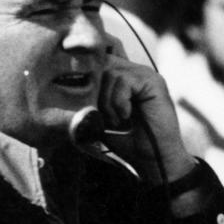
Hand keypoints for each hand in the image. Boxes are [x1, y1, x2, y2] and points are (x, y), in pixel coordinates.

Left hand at [97, 56, 194, 182]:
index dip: (89, 80)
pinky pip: (124, 80)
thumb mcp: (102, 119)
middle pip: (102, 64)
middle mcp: (136, 73)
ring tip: (118, 121)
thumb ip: (90, 101)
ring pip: (110, 73)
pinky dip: (119, 101)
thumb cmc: (129, 144)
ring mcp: (146, 76)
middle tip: (106, 118)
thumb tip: (69, 88)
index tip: (89, 104)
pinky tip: (126, 116)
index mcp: (125, 79)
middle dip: (97, 93)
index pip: (98, 63)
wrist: (153, 161)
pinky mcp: (153, 82)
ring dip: (107, 101)